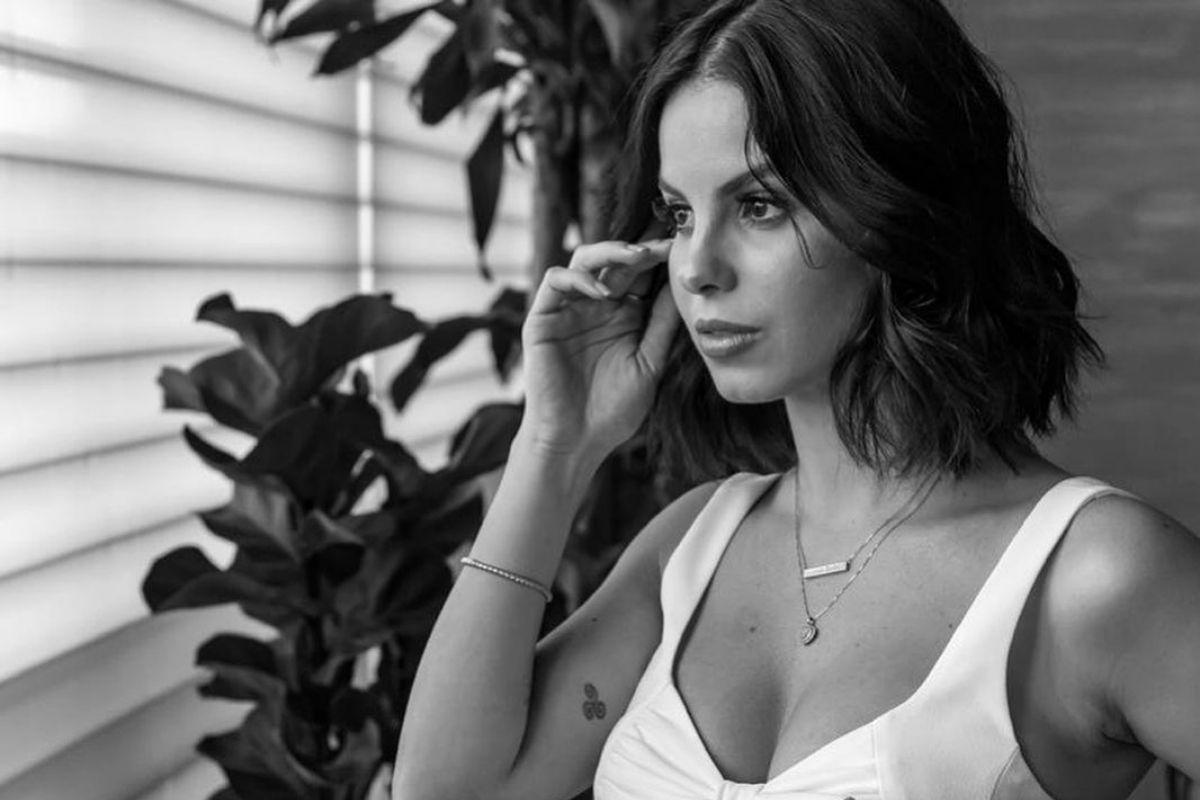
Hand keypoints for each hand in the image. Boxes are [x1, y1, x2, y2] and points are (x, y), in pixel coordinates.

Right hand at [518, 238, 678, 461]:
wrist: (575, 441)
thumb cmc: (612, 410)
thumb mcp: (649, 363)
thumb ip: (662, 325)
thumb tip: (682, 286)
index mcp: (624, 316)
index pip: (641, 276)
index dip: (658, 259)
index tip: (681, 249)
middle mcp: (596, 307)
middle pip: (616, 262)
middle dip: (640, 250)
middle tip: (662, 246)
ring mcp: (569, 310)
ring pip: (584, 260)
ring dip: (609, 252)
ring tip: (635, 258)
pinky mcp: (543, 318)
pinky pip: (555, 281)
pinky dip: (577, 278)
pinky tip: (601, 294)